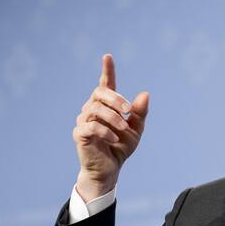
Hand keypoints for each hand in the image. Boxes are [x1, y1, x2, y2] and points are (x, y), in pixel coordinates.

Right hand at [73, 54, 149, 200]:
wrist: (109, 169)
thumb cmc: (120, 147)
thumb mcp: (136, 130)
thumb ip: (140, 113)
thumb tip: (145, 94)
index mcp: (105, 106)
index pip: (105, 84)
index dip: (107, 70)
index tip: (108, 56)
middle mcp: (91, 109)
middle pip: (100, 93)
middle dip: (116, 99)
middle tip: (129, 111)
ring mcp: (83, 121)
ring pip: (95, 109)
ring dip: (113, 118)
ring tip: (123, 130)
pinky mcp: (79, 134)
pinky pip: (91, 127)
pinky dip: (105, 131)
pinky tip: (113, 139)